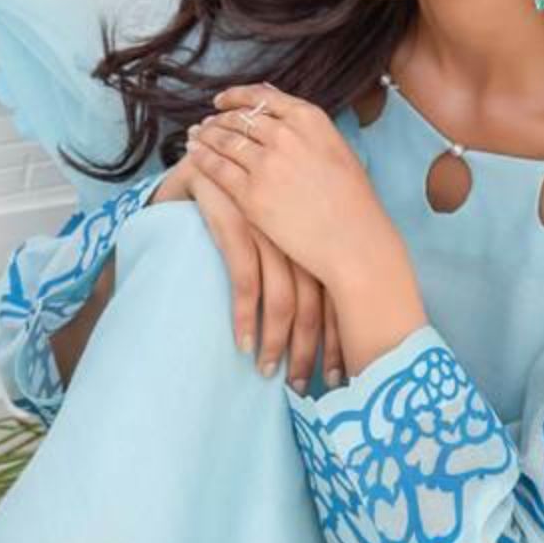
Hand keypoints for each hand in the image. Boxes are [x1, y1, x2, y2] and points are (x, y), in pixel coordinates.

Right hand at [150, 155, 345, 389]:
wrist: (204, 158)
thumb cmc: (246, 207)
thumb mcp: (282, 230)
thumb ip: (304, 262)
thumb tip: (336, 322)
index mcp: (319, 228)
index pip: (339, 291)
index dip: (339, 335)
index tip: (336, 372)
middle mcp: (300, 224)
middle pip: (316, 297)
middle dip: (311, 347)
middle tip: (303, 385)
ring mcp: (268, 221)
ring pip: (282, 293)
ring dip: (276, 340)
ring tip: (268, 373)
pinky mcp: (234, 216)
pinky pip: (244, 276)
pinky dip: (245, 315)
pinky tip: (242, 343)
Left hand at [186, 82, 398, 288]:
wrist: (353, 240)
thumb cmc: (352, 200)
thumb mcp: (337, 149)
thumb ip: (307, 129)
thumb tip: (278, 112)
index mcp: (309, 118)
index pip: (261, 97)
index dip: (236, 97)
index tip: (222, 101)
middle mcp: (285, 134)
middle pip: (239, 119)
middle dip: (218, 119)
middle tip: (206, 123)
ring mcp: (265, 163)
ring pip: (224, 140)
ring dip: (205, 135)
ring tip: (195, 136)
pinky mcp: (250, 193)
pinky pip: (217, 168)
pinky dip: (201, 158)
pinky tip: (193, 154)